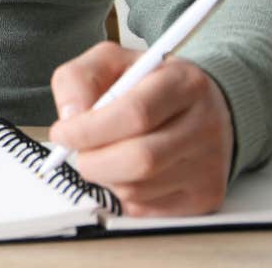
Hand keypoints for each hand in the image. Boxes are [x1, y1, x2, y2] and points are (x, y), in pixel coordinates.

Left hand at [46, 42, 231, 216]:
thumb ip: (80, 79)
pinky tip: (127, 172)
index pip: (136, 114)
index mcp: (183, 83)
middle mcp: (205, 125)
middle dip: (93, 161)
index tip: (63, 133)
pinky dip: (123, 195)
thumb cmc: (150, 85)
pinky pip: (147, 209)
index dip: (89, 129)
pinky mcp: (205, 195)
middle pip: (140, 159)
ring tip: (106, 156)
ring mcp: (209, 165)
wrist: (200, 108)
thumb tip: (70, 117)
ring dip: (106, 178)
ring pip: (138, 189)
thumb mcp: (111, 62)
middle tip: (78, 153)